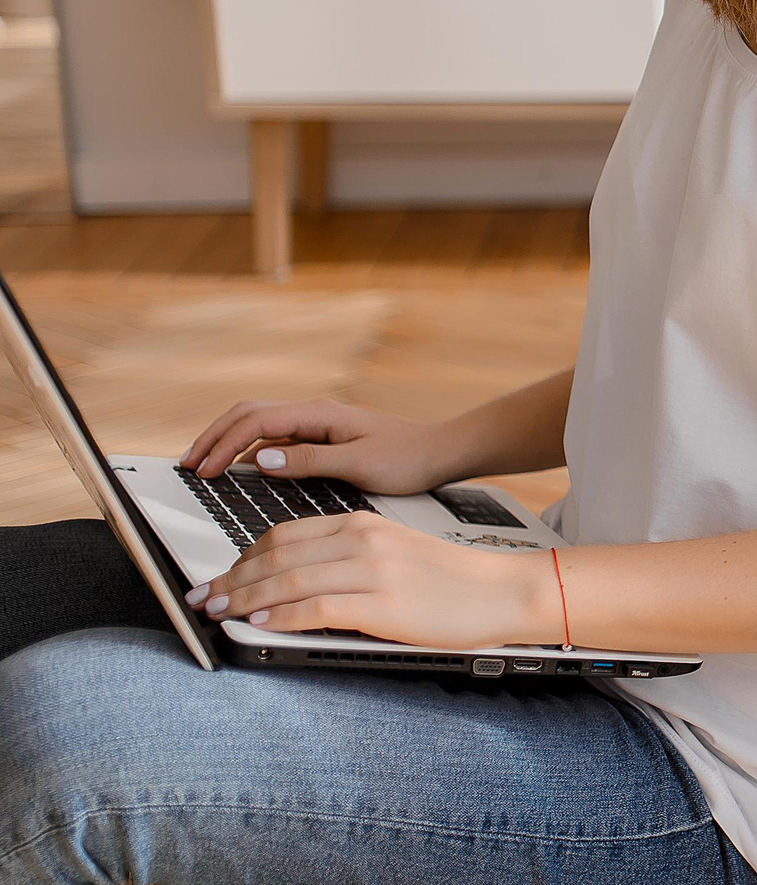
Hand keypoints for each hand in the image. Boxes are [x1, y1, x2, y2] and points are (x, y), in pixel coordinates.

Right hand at [183, 398, 457, 494]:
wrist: (440, 453)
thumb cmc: (408, 458)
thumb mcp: (359, 464)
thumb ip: (310, 461)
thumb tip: (261, 459)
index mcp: (319, 414)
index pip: (255, 421)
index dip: (222, 443)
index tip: (201, 469)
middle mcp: (314, 414)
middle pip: (248, 415)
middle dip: (214, 438)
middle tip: (188, 465)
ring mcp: (316, 426)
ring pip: (259, 426)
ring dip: (228, 443)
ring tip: (203, 466)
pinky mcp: (322, 439)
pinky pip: (275, 440)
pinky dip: (249, 451)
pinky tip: (241, 470)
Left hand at [187, 512, 552, 651]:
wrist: (503, 590)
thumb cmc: (454, 580)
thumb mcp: (395, 552)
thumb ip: (348, 558)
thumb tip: (299, 581)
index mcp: (362, 525)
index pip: (283, 535)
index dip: (242, 557)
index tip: (222, 576)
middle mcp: (362, 541)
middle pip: (276, 556)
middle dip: (231, 579)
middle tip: (203, 598)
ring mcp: (371, 572)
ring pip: (287, 581)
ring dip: (244, 599)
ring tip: (218, 614)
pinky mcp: (381, 604)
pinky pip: (314, 609)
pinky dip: (279, 617)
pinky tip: (259, 626)